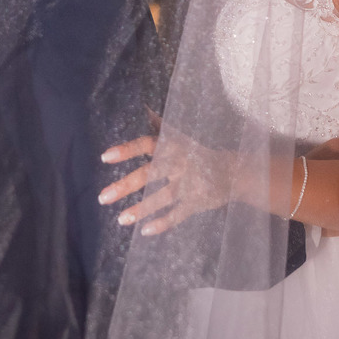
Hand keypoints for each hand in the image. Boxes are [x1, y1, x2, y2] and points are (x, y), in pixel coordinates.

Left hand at [98, 129, 232, 235]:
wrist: (235, 171)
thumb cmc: (199, 154)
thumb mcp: (183, 138)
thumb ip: (162, 128)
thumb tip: (143, 107)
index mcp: (174, 146)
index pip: (147, 144)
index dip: (127, 150)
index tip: (105, 157)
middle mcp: (180, 162)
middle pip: (151, 173)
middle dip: (126, 185)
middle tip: (103, 197)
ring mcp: (191, 183)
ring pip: (163, 196)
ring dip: (141, 208)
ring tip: (121, 220)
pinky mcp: (199, 201)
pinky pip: (178, 214)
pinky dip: (163, 223)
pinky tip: (145, 231)